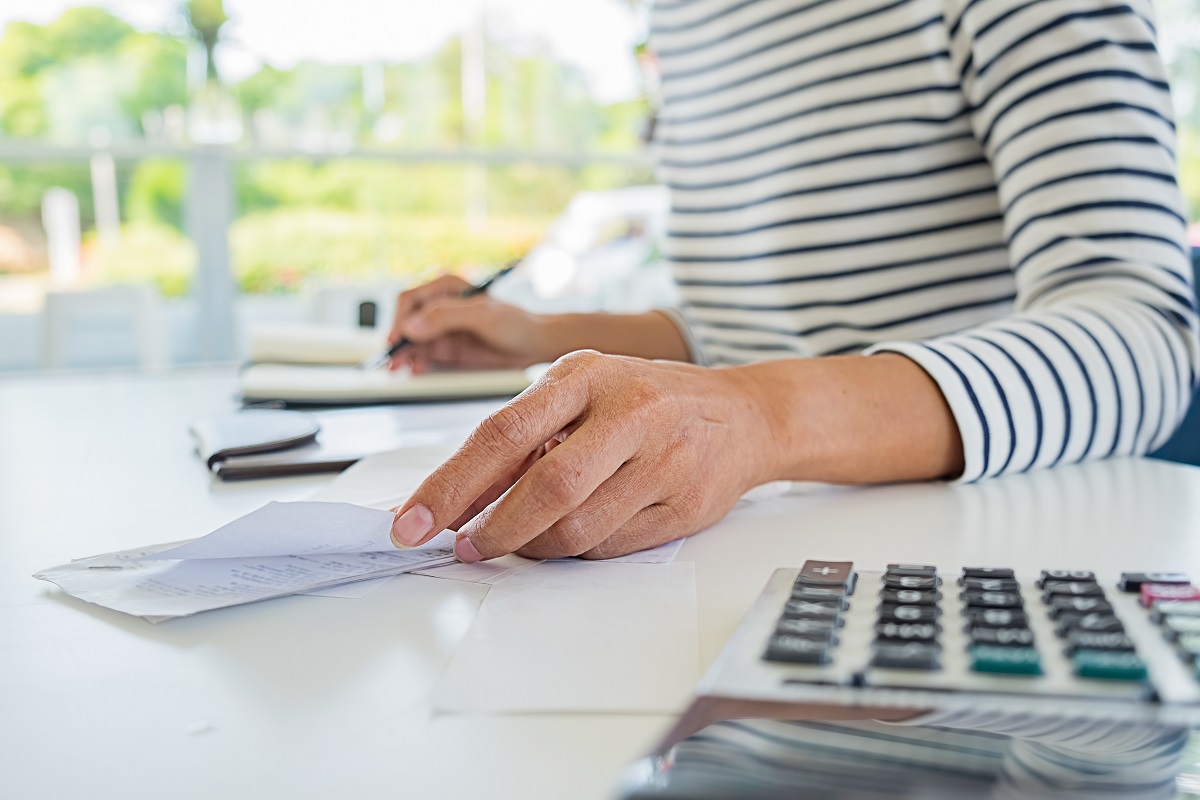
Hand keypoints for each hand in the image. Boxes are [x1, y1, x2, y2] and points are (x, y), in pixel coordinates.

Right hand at [387, 274, 551, 372]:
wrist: (534, 345)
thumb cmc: (515, 323)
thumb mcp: (481, 315)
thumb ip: (445, 317)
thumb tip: (412, 326)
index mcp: (445, 288)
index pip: (410, 300)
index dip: (399, 319)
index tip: (398, 339)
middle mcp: (439, 307)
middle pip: (406, 322)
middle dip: (397, 341)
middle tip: (394, 361)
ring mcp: (441, 329)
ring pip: (411, 342)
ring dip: (403, 355)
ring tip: (401, 369)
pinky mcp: (446, 349)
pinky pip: (423, 356)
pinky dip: (416, 363)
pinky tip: (415, 370)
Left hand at [389, 350, 778, 560]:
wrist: (743, 413)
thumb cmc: (648, 401)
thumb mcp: (584, 393)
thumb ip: (525, 437)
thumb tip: (457, 496)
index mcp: (588, 375)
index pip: (504, 432)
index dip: (452, 482)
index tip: (413, 519)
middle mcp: (631, 412)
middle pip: (546, 488)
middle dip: (493, 530)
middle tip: (465, 547)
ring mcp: (664, 460)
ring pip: (577, 529)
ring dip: (534, 546)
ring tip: (521, 538)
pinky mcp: (686, 504)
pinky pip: (611, 548)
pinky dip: (579, 552)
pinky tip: (574, 533)